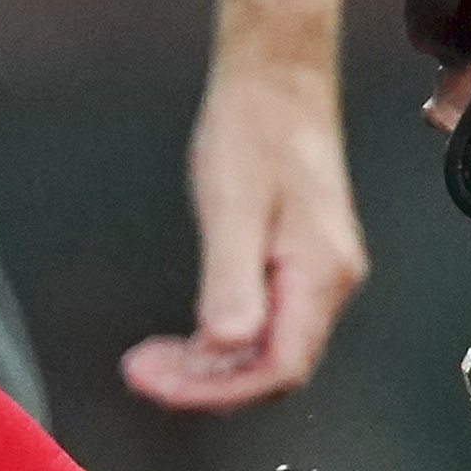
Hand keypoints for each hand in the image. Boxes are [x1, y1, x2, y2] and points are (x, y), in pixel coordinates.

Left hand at [123, 54, 364, 413]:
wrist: (277, 80)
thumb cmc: (256, 127)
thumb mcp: (231, 205)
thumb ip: (230, 282)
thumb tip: (224, 343)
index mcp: (319, 273)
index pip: (277, 368)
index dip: (216, 390)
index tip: (160, 387)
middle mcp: (328, 282)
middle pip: (272, 368)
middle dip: (205, 384)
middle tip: (143, 374)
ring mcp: (315, 274)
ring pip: (266, 350)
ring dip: (208, 367)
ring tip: (152, 362)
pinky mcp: (298, 264)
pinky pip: (264, 323)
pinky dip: (220, 340)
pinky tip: (185, 339)